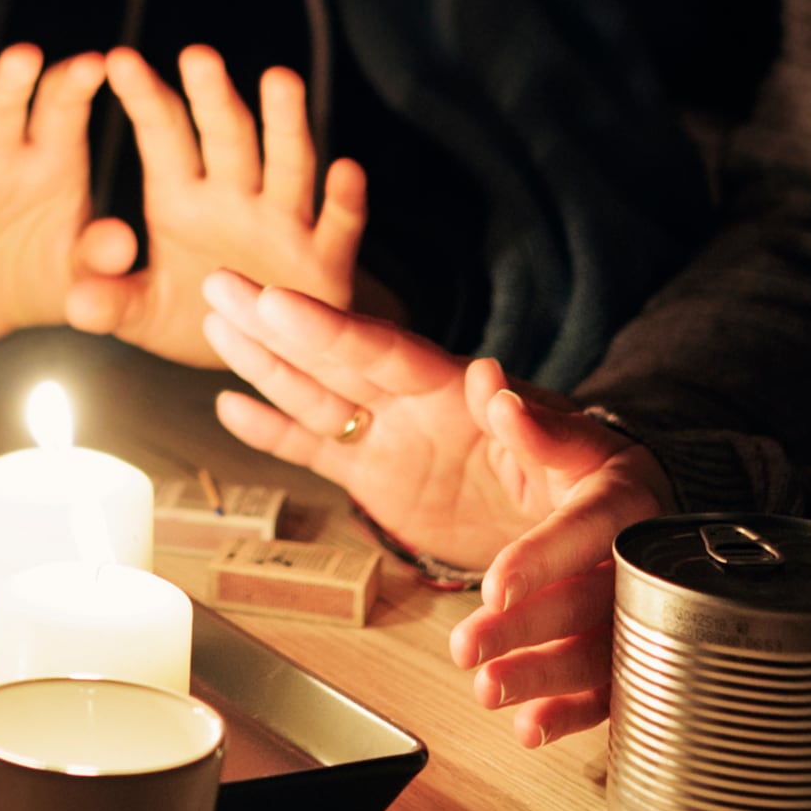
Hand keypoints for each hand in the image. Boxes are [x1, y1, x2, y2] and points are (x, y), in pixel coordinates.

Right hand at [0, 44, 106, 347]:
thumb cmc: (45, 279)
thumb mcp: (79, 273)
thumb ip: (98, 256)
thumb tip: (120, 243)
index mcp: (53, 157)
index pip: (63, 108)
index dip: (75, 85)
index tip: (94, 64)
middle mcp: (3, 154)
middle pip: (5, 105)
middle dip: (12, 80)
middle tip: (24, 57)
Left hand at [64, 48, 365, 368]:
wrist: (260, 354)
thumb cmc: (197, 317)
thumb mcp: (143, 315)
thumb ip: (112, 303)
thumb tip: (77, 304)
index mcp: (181, 198)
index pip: (163, 135)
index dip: (144, 99)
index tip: (118, 60)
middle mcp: (234, 198)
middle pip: (226, 137)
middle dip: (213, 97)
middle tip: (196, 55)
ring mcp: (284, 224)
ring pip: (287, 164)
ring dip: (284, 124)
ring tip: (279, 79)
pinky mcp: (326, 261)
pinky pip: (338, 227)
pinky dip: (344, 201)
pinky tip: (345, 171)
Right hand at [194, 271, 616, 568]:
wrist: (594, 527)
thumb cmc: (598, 480)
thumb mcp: (582, 457)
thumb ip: (535, 425)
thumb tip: (494, 381)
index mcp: (455, 391)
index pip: (382, 352)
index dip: (328, 329)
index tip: (278, 301)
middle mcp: (412, 404)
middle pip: (331, 356)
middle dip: (274, 323)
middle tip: (219, 283)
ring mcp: (391, 439)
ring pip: (311, 393)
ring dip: (261, 360)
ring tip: (212, 321)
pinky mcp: (381, 480)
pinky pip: (316, 450)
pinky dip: (273, 432)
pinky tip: (231, 407)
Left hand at [444, 417, 676, 748]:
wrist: (663, 508)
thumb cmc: (607, 473)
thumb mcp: (575, 439)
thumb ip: (534, 427)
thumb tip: (495, 391)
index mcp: (624, 504)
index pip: (582, 532)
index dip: (541, 560)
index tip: (494, 586)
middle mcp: (640, 563)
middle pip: (585, 604)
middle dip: (526, 631)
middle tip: (465, 649)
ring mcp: (640, 614)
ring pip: (598, 656)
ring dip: (543, 679)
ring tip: (488, 691)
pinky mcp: (635, 653)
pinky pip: (612, 692)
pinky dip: (573, 716)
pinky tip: (530, 728)